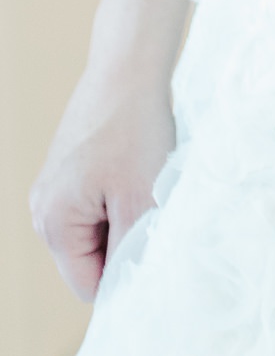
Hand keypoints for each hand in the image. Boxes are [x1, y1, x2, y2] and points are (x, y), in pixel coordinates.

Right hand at [30, 63, 174, 300]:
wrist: (127, 67)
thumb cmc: (134, 129)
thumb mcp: (138, 199)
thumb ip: (129, 251)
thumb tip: (127, 288)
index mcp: (52, 224)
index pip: (89, 285)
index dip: (124, 275)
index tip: (152, 247)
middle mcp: (42, 210)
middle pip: (90, 258)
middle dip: (123, 240)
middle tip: (148, 204)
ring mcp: (52, 187)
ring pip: (95, 229)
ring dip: (123, 216)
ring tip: (140, 182)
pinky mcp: (67, 169)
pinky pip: (94, 203)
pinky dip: (118, 194)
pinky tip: (134, 167)